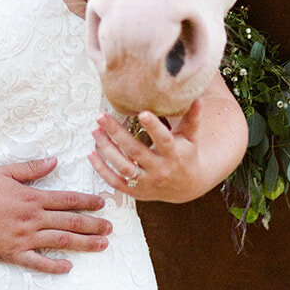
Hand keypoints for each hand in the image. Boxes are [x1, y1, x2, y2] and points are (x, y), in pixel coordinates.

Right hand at [0, 157, 111, 274]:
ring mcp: (25, 238)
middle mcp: (34, 218)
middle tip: (111, 228)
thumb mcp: (5, 172)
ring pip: (61, 241)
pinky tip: (68, 267)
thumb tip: (54, 161)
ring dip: (84, 243)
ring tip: (102, 245)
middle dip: (93, 224)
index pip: (67, 199)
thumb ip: (32, 168)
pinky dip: (54, 266)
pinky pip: (38, 262)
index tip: (102, 204)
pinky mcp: (14, 253)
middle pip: (70, 222)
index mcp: (33, 198)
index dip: (86, 201)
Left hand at [90, 73, 248, 203]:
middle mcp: (160, 169)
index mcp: (175, 154)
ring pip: (123, 167)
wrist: (188, 187)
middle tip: (100, 116)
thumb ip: (192, 118)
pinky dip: (101, 170)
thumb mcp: (191, 136)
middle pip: (136, 151)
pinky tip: (91, 153)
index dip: (154, 127)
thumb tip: (197, 97)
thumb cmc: (187, 154)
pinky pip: (115, 182)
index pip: (164, 140)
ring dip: (106, 149)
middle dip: (116, 134)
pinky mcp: (136, 191)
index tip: (142, 113)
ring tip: (94, 130)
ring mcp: (147, 182)